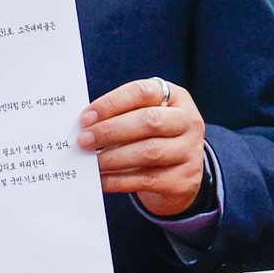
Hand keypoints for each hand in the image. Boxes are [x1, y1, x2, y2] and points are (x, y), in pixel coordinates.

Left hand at [79, 78, 206, 215]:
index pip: (143, 92)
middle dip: (110, 130)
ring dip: (113, 157)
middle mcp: (188, 121)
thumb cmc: (150, 136)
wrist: (179, 173)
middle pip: (150, 121)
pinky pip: (147, 179)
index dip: (111, 103)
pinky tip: (101, 179)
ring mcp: (190, 151)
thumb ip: (119, 115)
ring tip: (90, 161)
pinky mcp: (184, 179)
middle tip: (83, 140)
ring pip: (150, 151)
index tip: (85, 118)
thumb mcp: (141, 117)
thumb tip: (83, 126)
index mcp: (174, 98)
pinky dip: (118, 180)